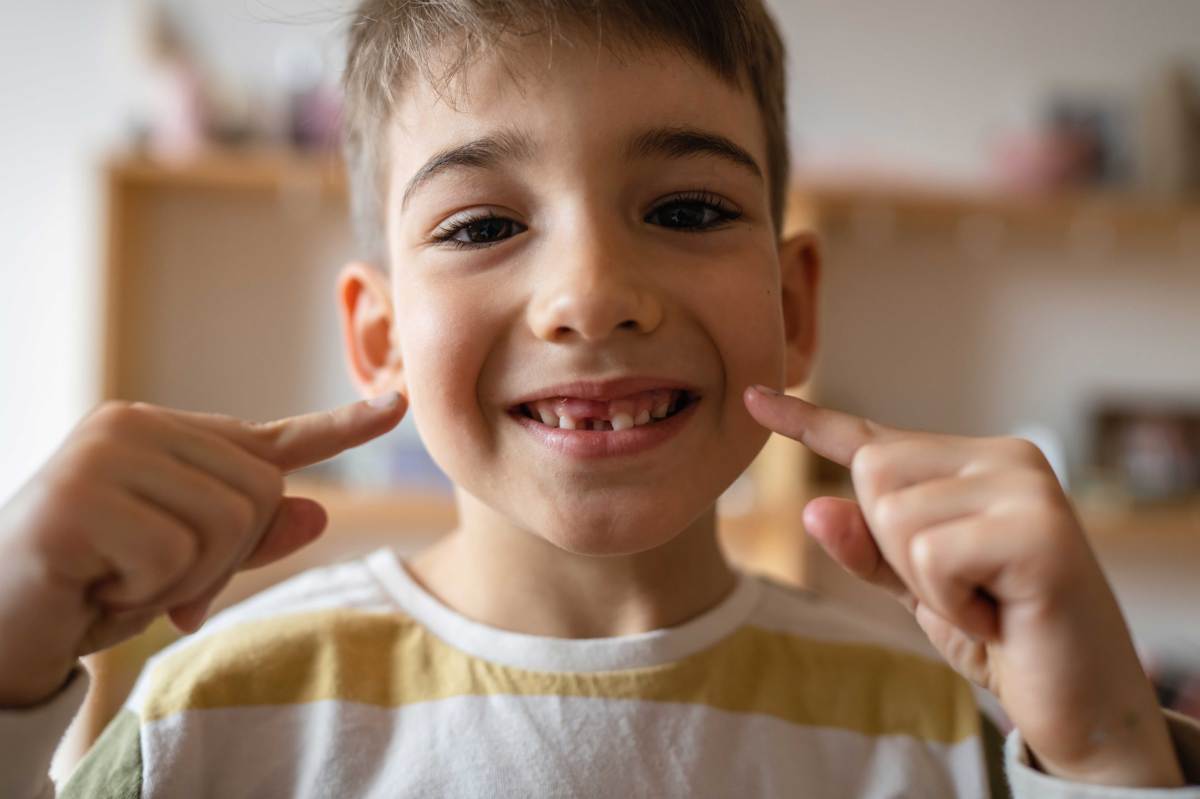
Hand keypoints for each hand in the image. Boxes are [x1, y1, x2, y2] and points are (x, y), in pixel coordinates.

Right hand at [0, 392, 405, 708]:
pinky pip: (172, 555)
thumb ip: (248, 541)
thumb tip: (316, 511)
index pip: (271, 437)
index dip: (344, 427)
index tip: (401, 404)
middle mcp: (136, 428)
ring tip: (119, 581)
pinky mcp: (77, 498)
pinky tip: (95, 587)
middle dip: (223, 560)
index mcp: (165, 436)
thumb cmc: (90, 589)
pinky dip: (144, 594)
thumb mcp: (184, 570)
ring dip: (181, 580)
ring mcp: (103, 454)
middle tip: (153, 581)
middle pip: (261, 492)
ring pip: (225, 522)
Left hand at [744, 385, 1183, 787]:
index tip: (751, 399)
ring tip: (986, 601)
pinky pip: (929, 553)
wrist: (1080, 702)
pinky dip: (949, 599)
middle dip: (891, 546)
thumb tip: (815, 508)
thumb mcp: (916, 589)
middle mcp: (1003, 458)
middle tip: (963, 588)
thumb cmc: (1001, 635)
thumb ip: (868, 547)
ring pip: (894, 514)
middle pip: (873, 471)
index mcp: (974, 463)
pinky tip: (999, 614)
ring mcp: (1025, 487)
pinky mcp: (1038, 528)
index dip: (806, 423)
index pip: (873, 438)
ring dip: (924, 581)